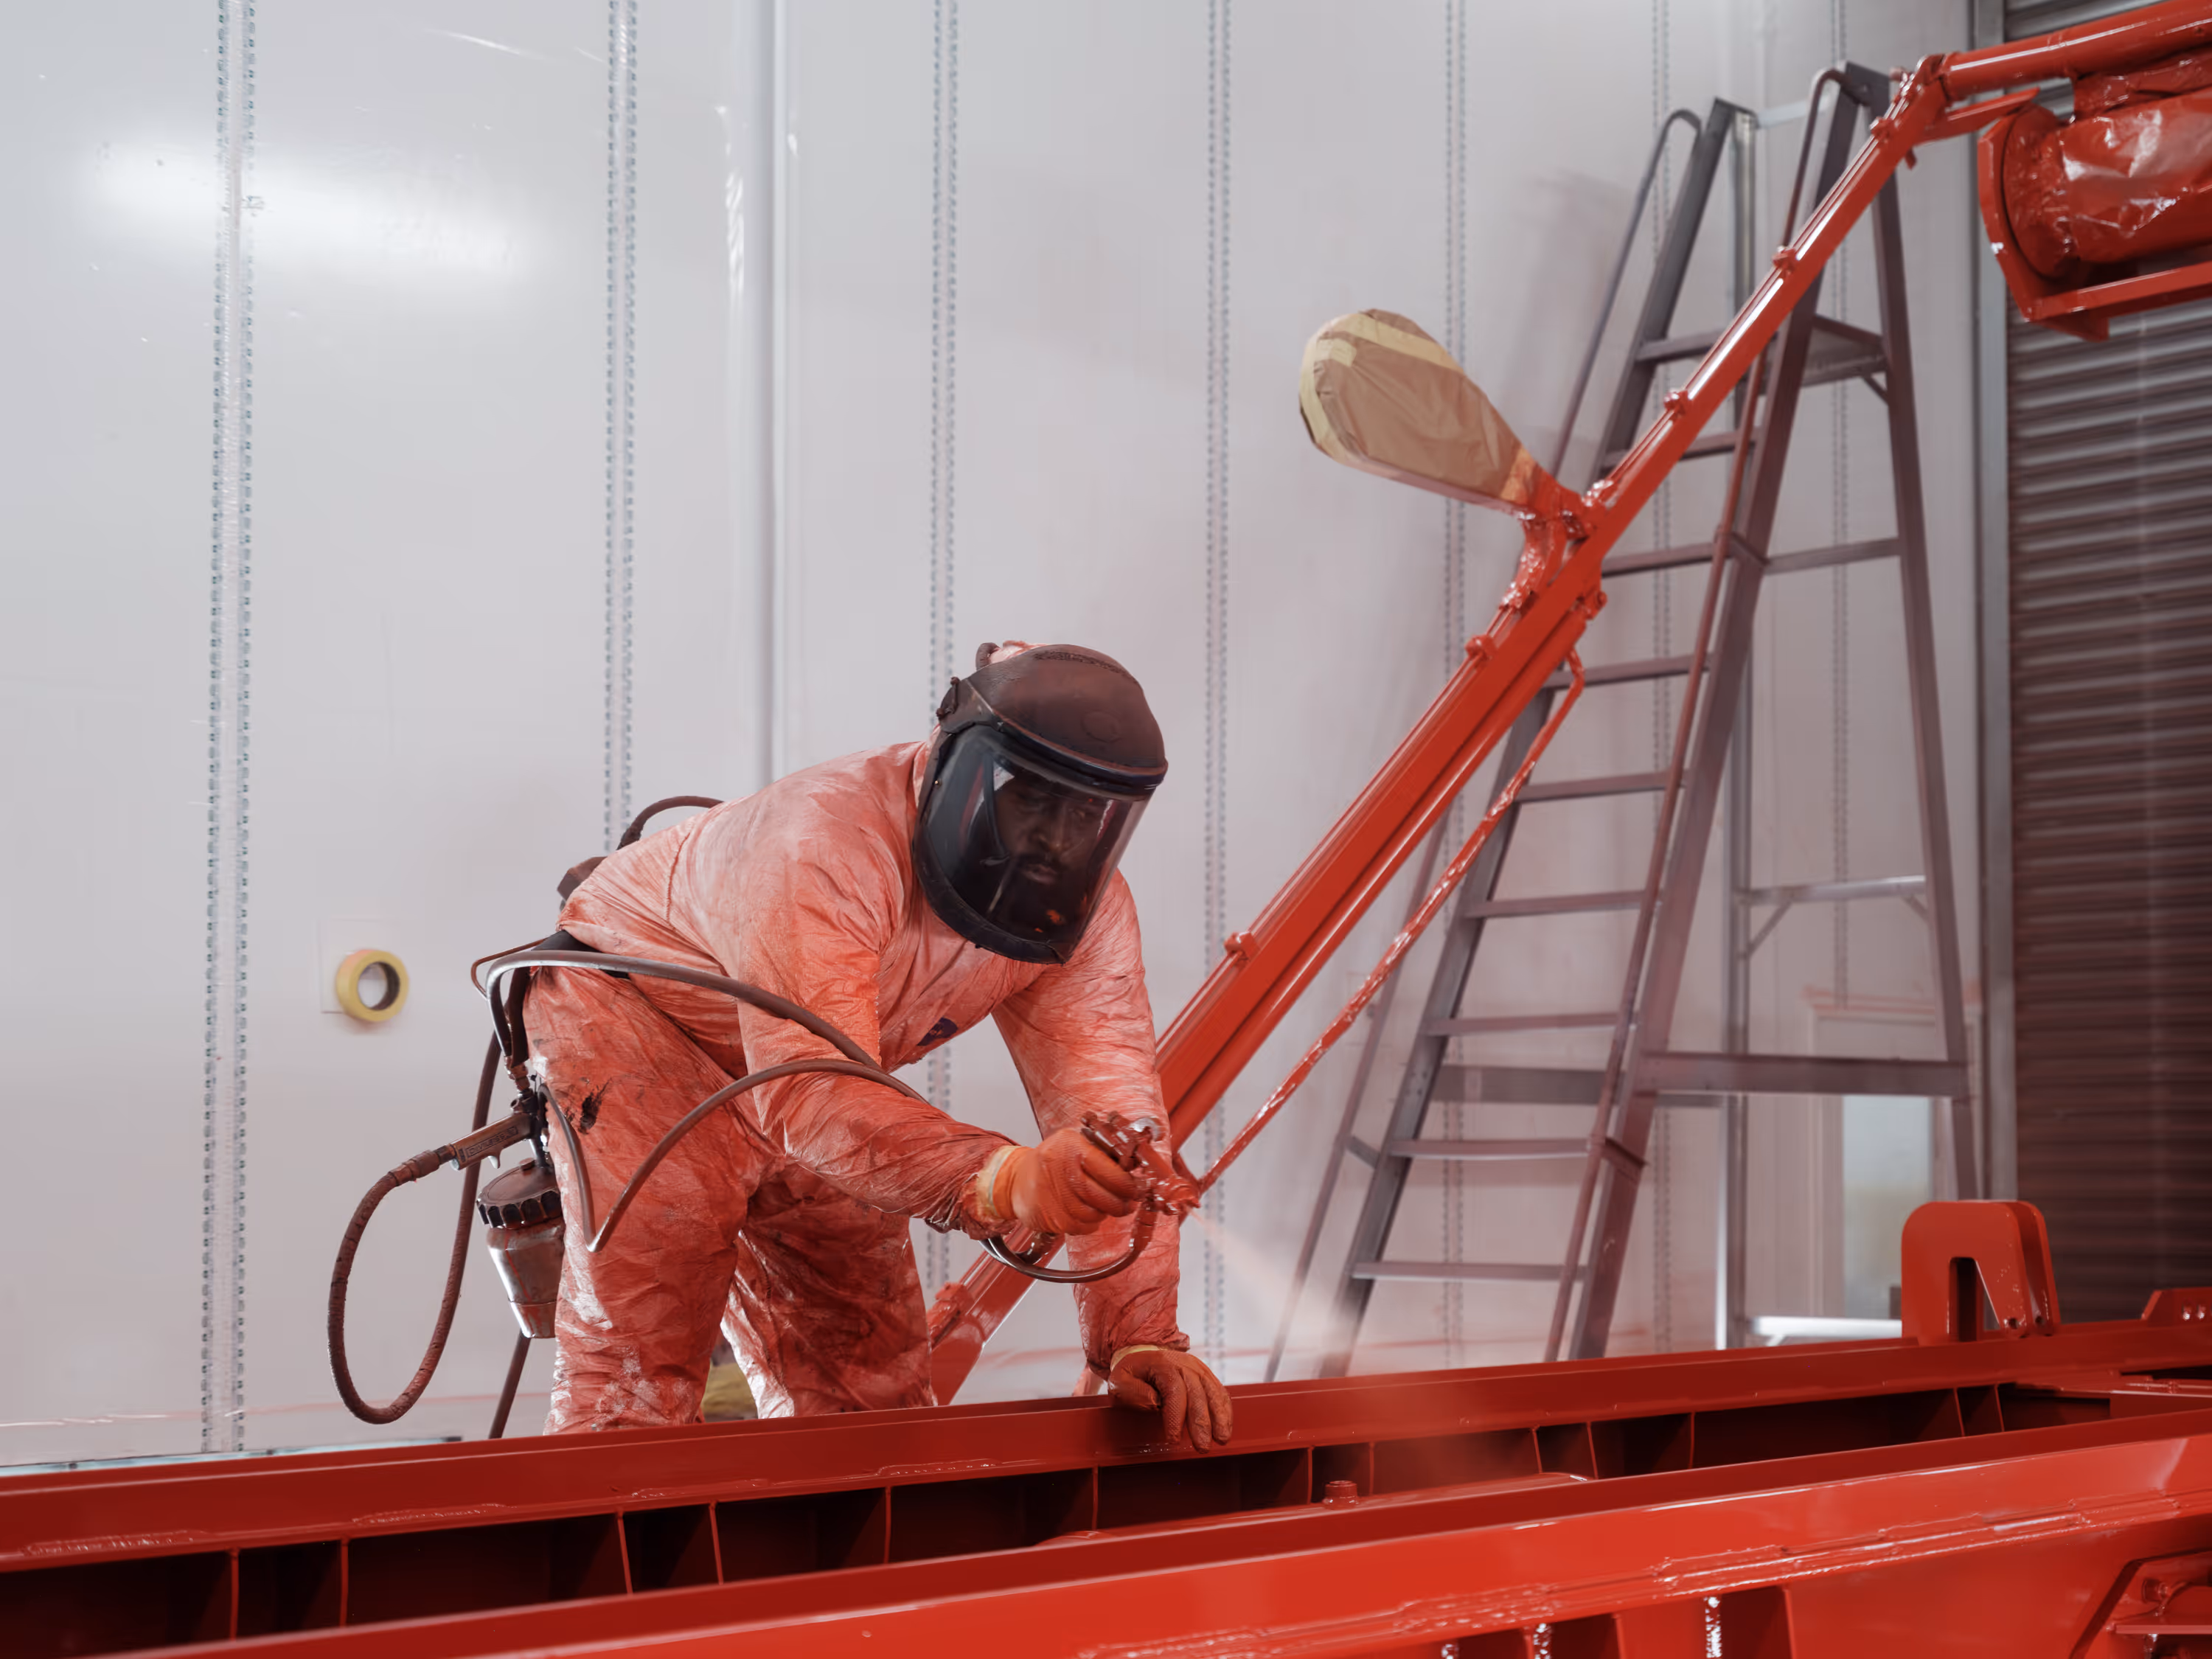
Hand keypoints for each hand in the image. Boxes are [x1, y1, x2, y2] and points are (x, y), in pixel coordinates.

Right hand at [995, 1126, 1142, 1236]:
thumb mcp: (1074, 1143)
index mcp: (1071, 1148)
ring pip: (1095, 1214)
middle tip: (1128, 1202)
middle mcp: (1061, 1171)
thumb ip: (1102, 1153)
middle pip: (1106, 1197)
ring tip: (1101, 1204)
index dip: (1129, 1184)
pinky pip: (1082, 1227)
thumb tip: (1135, 1170)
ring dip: (1104, 1213)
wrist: (1015, 1180)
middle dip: (1122, 1203)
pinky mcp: (1050, 1219)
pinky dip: (1089, 1223)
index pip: (1112, 1172)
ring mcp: (1054, 1197)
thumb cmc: (1052, 1160)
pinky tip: (1084, 1212)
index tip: (1137, 1188)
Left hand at [1107, 1346, 1232, 1450]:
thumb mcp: (1120, 1380)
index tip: (1173, 1439)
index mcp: (1163, 1365)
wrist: (1143, 1354)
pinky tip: (1226, 1427)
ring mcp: (1198, 1369)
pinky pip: (1219, 1392)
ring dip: (1220, 1418)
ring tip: (1222, 1439)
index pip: (1173, 1391)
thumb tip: (1154, 1403)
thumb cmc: (1132, 1372)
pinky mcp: (1206, 1376)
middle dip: (1201, 1423)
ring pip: (1213, 1393)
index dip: (1175, 1417)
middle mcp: (1185, 1365)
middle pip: (1197, 1394)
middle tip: (1202, 1446)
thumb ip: (1134, 1392)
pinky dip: (1225, 1410)